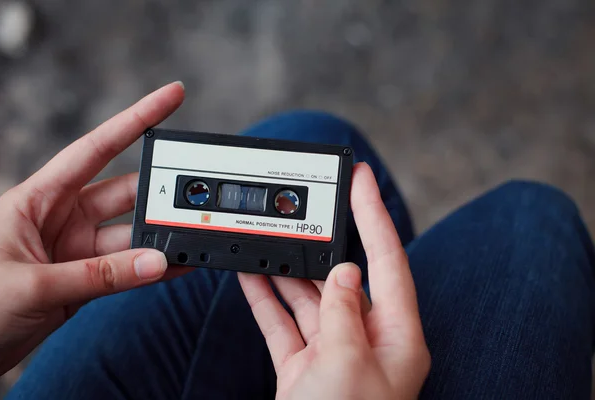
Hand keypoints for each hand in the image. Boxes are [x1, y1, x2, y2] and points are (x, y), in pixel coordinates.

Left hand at [0, 82, 187, 377]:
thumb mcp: (32, 284)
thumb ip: (98, 276)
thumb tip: (156, 262)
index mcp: (39, 199)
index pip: (96, 148)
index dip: (136, 119)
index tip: (172, 97)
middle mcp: (62, 217)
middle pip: (125, 193)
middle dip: (161, 191)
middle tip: (197, 193)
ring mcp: (76, 249)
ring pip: (131, 235)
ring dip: (161, 238)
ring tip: (193, 238)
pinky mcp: (86, 280)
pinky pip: (127, 268)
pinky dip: (152, 267)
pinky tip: (177, 264)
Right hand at [238, 163, 430, 399]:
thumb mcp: (347, 366)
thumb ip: (343, 312)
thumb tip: (343, 273)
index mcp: (396, 337)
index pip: (387, 259)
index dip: (373, 213)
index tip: (360, 177)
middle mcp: (367, 341)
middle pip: (344, 275)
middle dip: (320, 241)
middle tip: (304, 206)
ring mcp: (333, 355)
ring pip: (308, 298)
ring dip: (286, 268)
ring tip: (267, 237)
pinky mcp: (303, 370)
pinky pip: (283, 324)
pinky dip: (266, 299)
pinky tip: (250, 276)